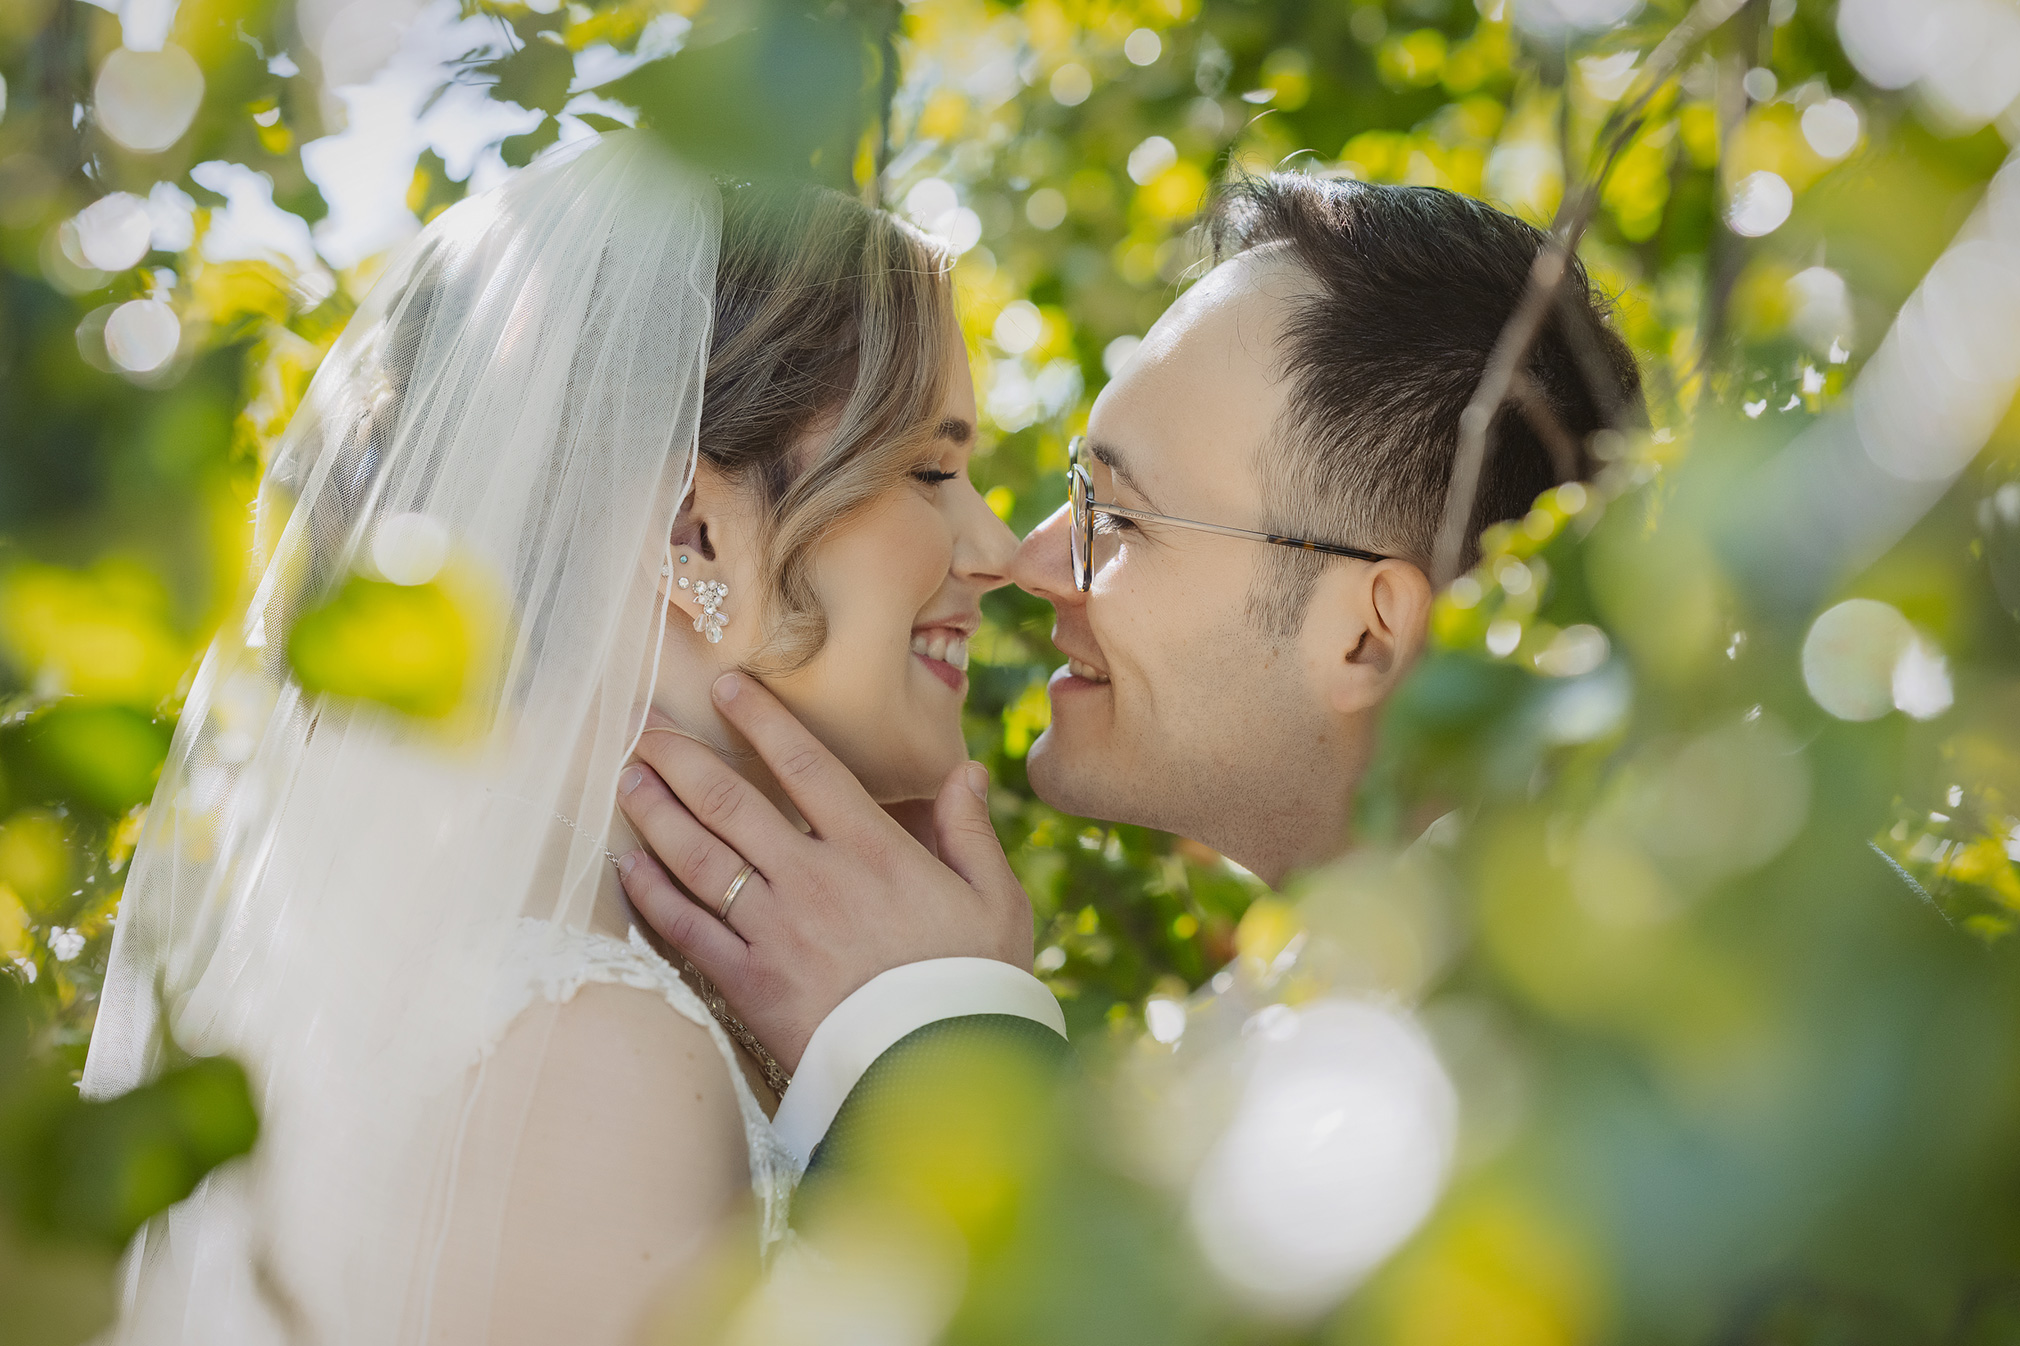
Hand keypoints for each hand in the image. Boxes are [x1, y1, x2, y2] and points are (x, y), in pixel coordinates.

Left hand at [614, 672, 1033, 1071]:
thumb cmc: (975, 985)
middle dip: (682, 758)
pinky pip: (688, 928)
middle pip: (730, 801)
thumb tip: (964, 773)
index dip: (760, 718)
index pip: (804, 764)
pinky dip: (653, 892)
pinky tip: (629, 864)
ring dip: (656, 812)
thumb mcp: (995, 902)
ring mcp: (776, 929)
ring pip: (698, 856)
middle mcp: (814, 877)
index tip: (725, 686)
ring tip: (627, 779)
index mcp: (873, 849)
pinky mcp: (750, 981)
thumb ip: (970, 832)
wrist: (942, 1074)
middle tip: (645, 727)